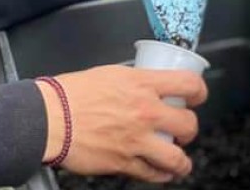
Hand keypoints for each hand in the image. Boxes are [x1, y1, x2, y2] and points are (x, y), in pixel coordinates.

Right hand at [38, 66, 207, 182]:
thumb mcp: (111, 74)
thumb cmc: (72, 93)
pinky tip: (162, 173)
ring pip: (176, 157)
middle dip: (191, 128)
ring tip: (181, 161)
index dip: (200, 91)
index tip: (198, 96)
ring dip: (182, 161)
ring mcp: (136, 139)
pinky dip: (161, 175)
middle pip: (189, 123)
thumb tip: (146, 85)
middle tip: (185, 129)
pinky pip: (152, 174)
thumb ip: (135, 82)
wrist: (48, 118)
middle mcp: (145, 111)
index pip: (189, 84)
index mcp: (143, 84)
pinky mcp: (123, 162)